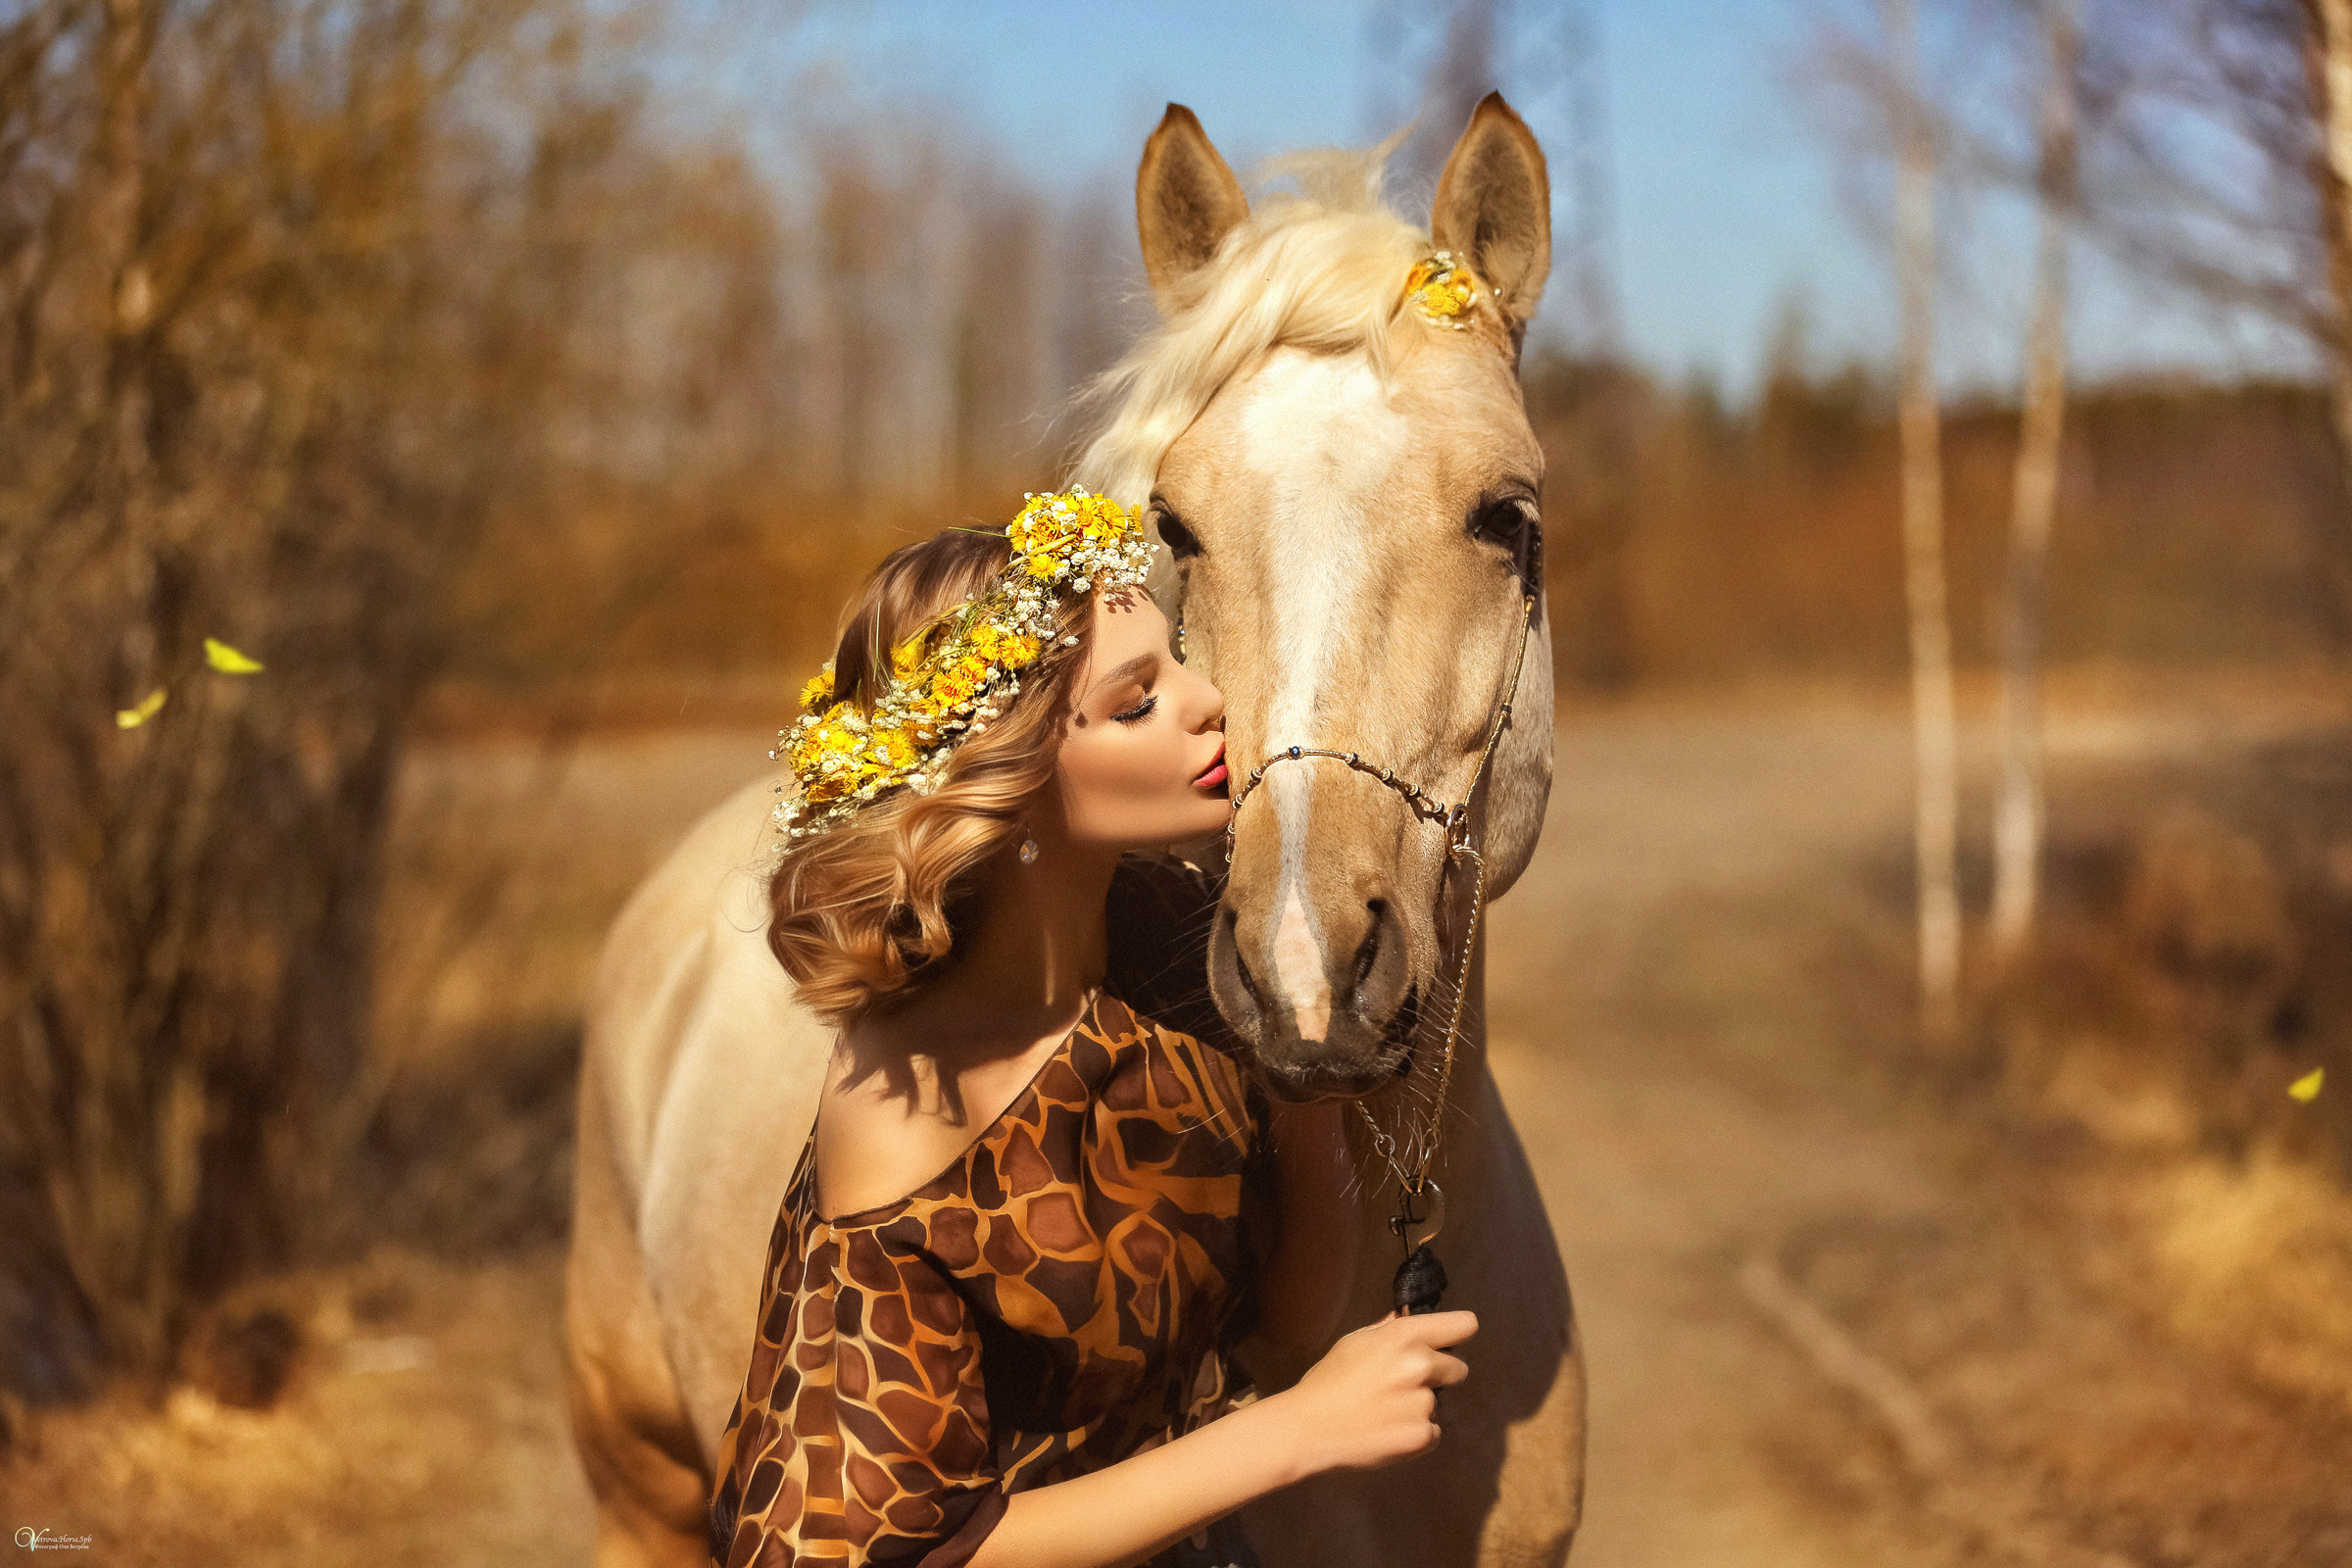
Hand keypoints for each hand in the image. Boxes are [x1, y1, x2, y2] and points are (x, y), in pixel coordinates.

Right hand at [1274, 1309, 1475, 1474]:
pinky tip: (1387, 1430)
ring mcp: (1425, 1403)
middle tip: (1406, 1384)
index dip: (1458, 1333)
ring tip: (1385, 1411)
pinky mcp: (1424, 1436)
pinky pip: (1433, 1431)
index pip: (1464, 1325)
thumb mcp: (1355, 1341)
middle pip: (1459, 1367)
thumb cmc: (1328, 1381)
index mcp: (1404, 1336)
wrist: (1309, 1429)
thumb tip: (1409, 1317)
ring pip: (1439, 1402)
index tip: (1450, 1342)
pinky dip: (1416, 1432)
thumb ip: (1389, 1329)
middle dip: (1439, 1374)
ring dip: (1420, 1405)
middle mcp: (1421, 1365)